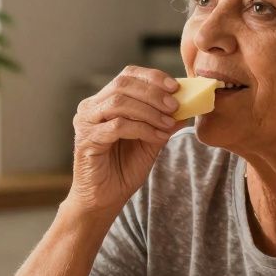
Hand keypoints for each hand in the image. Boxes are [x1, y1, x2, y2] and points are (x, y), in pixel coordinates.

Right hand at [68, 66, 179, 214]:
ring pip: (119, 102)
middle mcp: (91, 107)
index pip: (127, 75)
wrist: (104, 200)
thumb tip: (189, 105)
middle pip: (123, 84)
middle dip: (153, 93)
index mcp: (104, 101)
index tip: (175, 87)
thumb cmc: (123, 169)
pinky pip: (117, 126)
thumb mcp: (150, 141)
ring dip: (149, 111)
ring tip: (167, 123)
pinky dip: (142, 128)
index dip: (152, 77)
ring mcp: (86, 122)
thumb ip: (164, 122)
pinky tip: (157, 137)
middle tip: (175, 105)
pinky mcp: (86, 140)